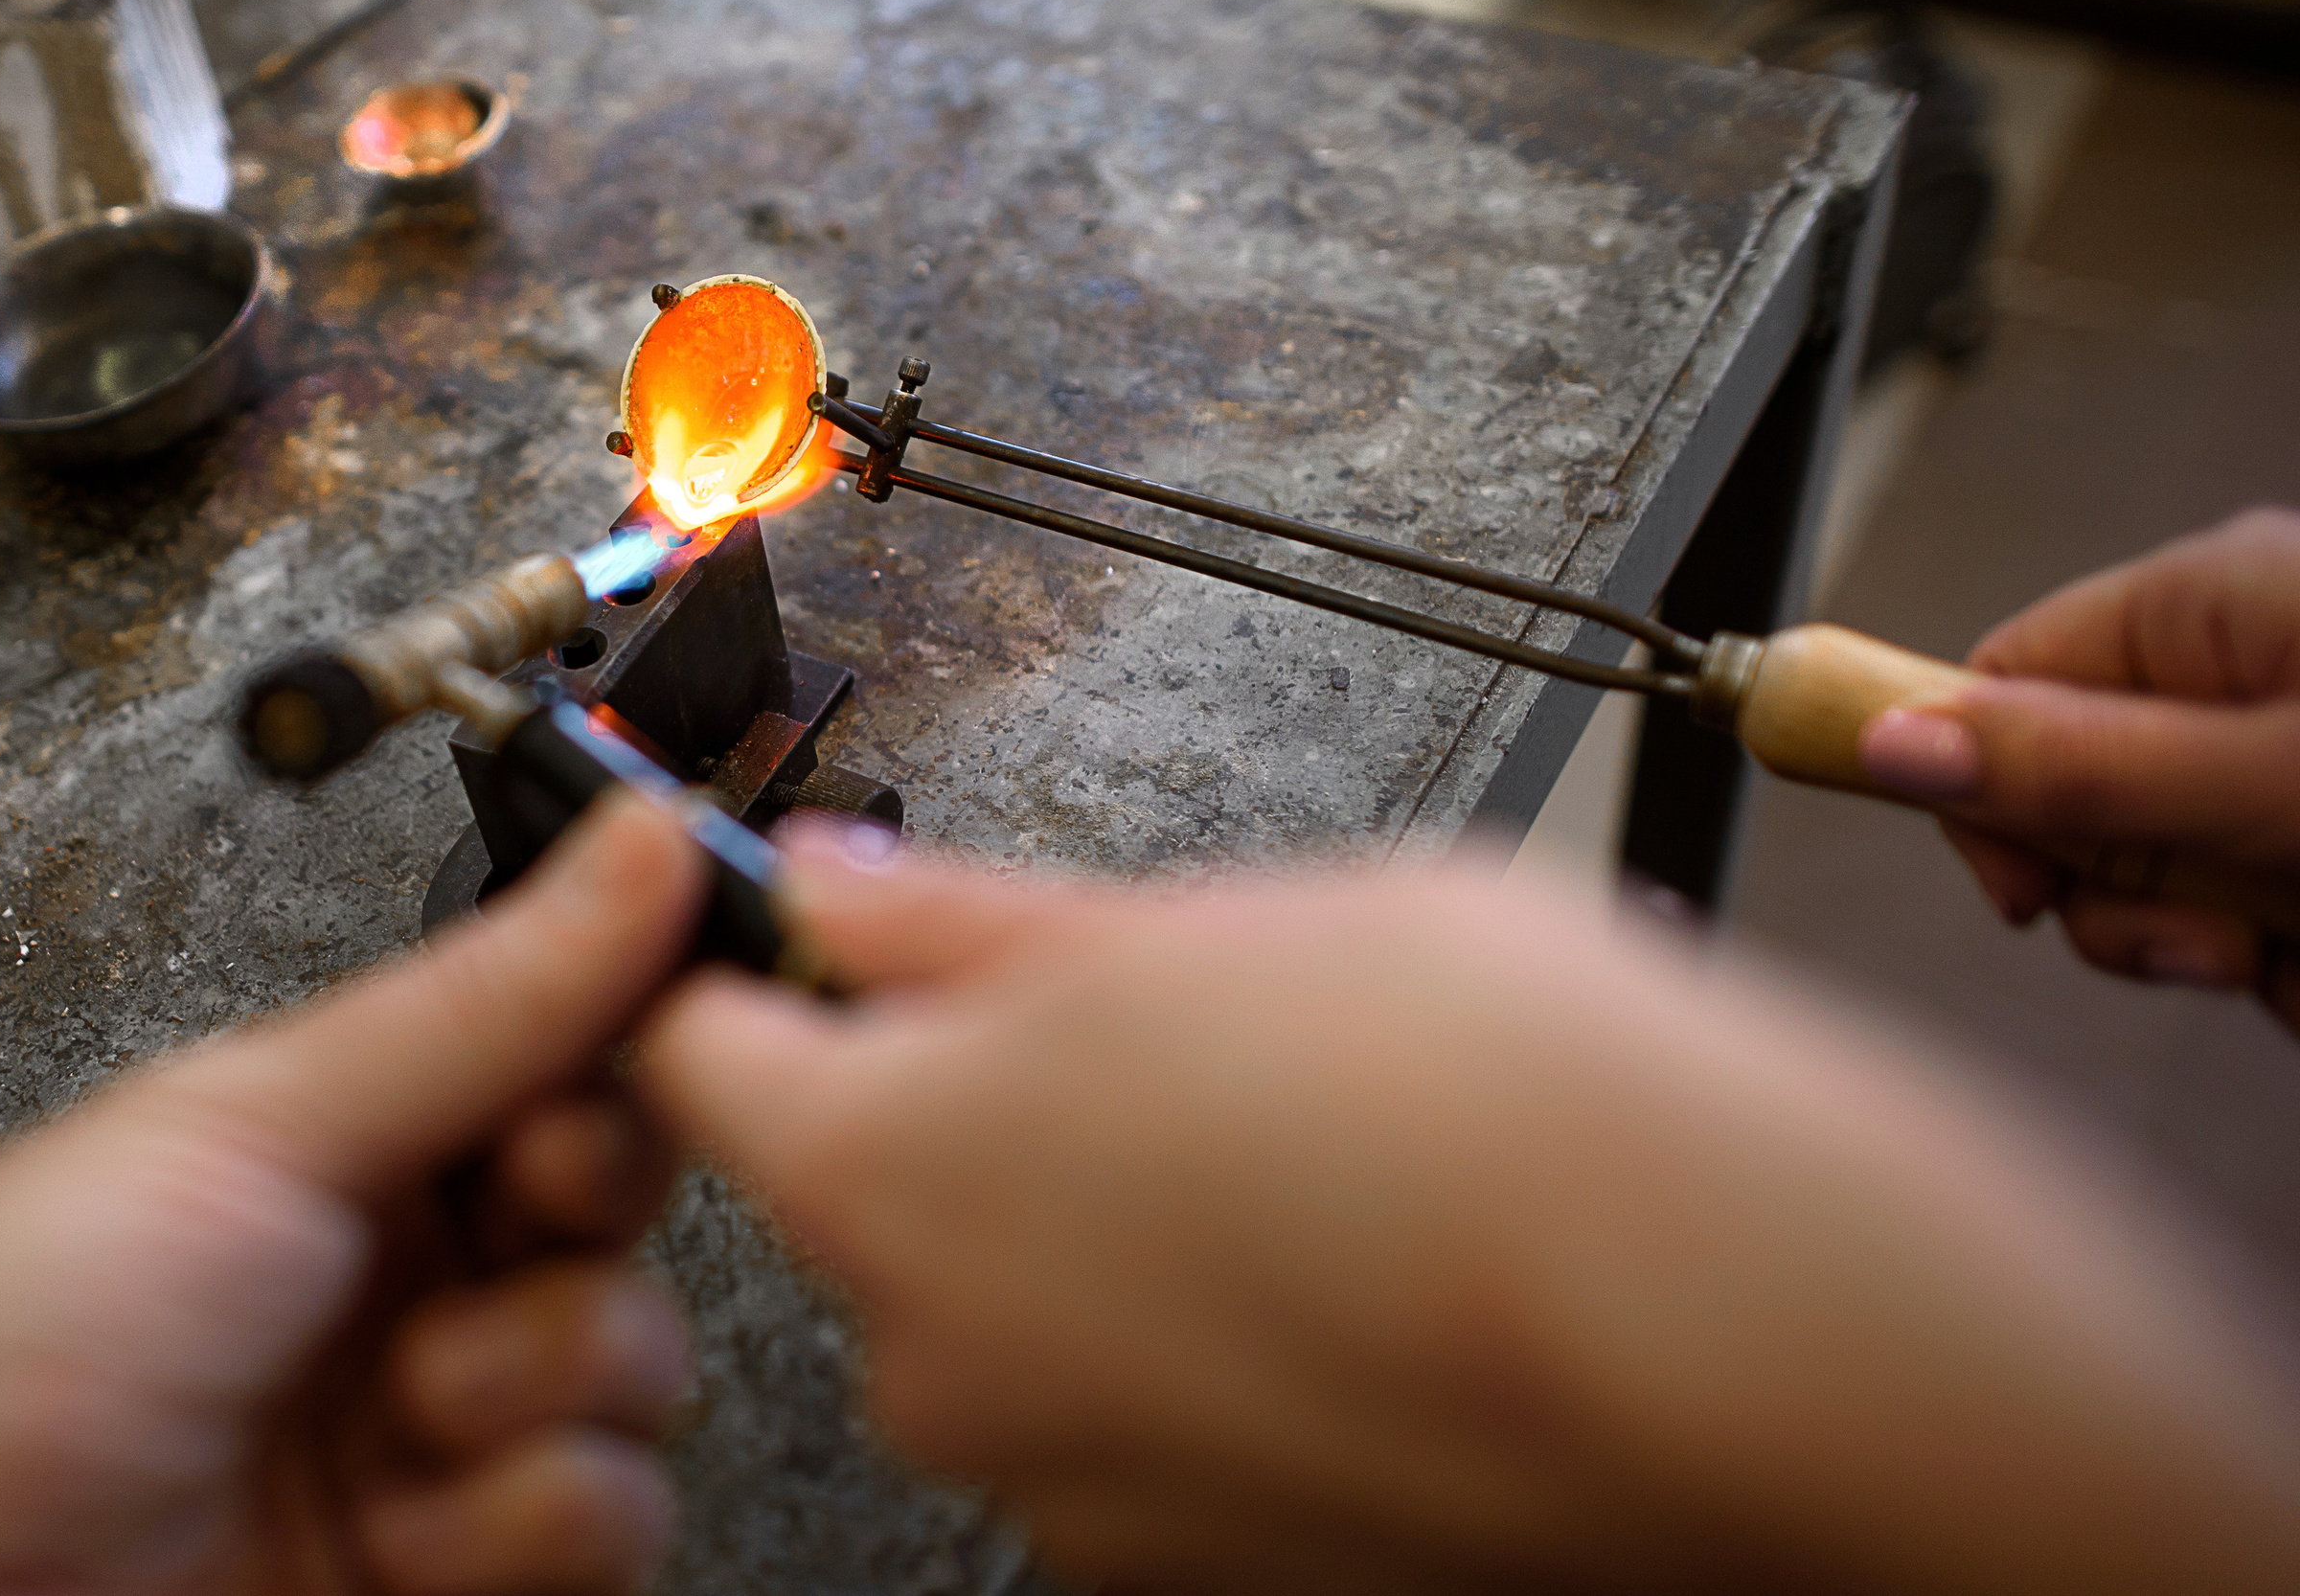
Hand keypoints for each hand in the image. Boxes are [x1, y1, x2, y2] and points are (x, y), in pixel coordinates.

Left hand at [0, 791, 702, 1594]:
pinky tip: (412, 1516)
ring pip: (642, 1367)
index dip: (633, 1054)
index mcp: (364, 1140)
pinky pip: (617, 1519)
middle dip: (581, 1214)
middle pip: (630, 1209)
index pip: (576, 1060)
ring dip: (540, 1377)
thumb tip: (641, 842)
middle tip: (513, 1211)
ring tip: (412, 1398)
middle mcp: (413, 1271)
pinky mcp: (464, 1565)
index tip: (651, 1044)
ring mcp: (442, 1426)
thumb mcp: (257, 1131)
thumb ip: (485, 1000)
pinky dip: (530, 1519)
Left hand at [643, 831, 2299, 1592]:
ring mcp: (1060, 1478)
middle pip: (866, 1190)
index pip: (695, 1054)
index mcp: (892, 1161)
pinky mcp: (1185, 1558)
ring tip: (1280, 1140)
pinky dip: (1182, 1336)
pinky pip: (1122, 1411)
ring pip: (1008, 1302)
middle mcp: (934, 1351)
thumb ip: (966, 925)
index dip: (751, 974)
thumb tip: (838, 890)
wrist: (1724, 1321)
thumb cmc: (1485, 1088)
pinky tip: (1327, 1264)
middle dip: (964, 1095)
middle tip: (1142, 1018)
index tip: (813, 936)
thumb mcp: (1199, 921)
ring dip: (1088, 1218)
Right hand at [1856, 506, 2299, 1021]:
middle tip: (2222, 941)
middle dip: (2137, 903)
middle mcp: (2244, 667)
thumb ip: (2078, 767)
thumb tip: (1893, 742)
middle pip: (2073, 799)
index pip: (1998, 684)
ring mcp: (2286, 752)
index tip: (2028, 895)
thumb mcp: (2272, 782)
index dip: (1987, 799)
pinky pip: (2251, 910)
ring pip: (2168, 878)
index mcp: (2210, 603)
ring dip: (2226, 944)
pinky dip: (2291, 961)